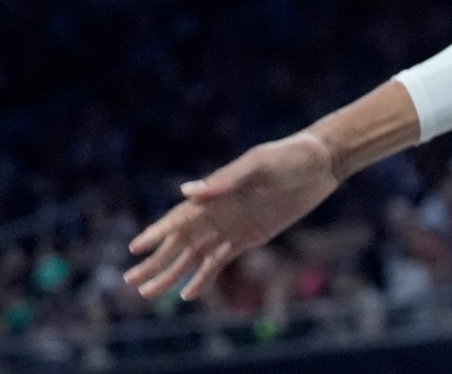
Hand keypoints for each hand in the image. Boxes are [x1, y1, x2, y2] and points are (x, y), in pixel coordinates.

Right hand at [123, 133, 340, 298]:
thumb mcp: (258, 166)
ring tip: (149, 294)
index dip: (156, 235)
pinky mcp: (248, 238)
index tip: (134, 251)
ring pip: (194, 256)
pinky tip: (187, 294)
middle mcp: (216, 212)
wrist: (319, 163)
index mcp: (214, 194)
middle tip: (131, 282)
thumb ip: (225, 181)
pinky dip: (202, 277)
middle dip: (155, 263)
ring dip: (172, 274)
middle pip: (179, 243)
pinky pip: (219, 261)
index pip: (177, 219)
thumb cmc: (287, 157)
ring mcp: (230, 227)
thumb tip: (187, 192)